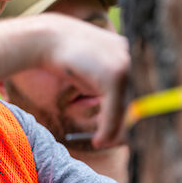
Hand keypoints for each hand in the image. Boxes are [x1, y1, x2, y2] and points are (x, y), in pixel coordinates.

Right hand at [39, 13, 129, 146]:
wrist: (44, 39)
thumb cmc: (63, 57)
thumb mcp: (91, 72)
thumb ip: (106, 87)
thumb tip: (123, 116)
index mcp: (127, 50)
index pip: (137, 89)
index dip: (130, 115)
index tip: (122, 134)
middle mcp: (131, 55)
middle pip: (136, 100)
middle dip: (126, 126)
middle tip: (112, 143)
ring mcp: (125, 64)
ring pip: (126, 109)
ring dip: (116, 131)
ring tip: (104, 143)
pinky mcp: (115, 76)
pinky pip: (115, 111)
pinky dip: (107, 130)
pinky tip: (98, 141)